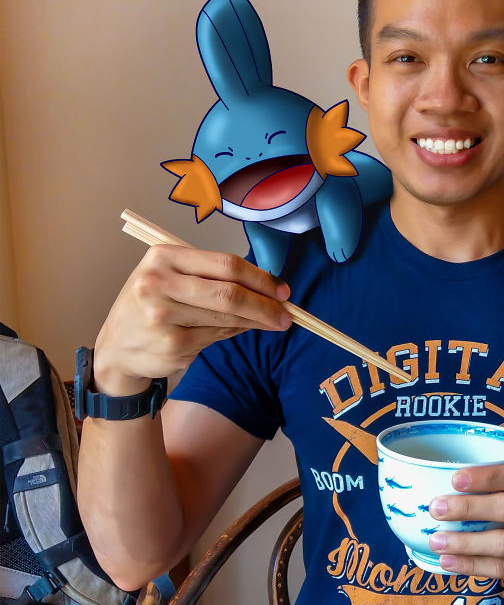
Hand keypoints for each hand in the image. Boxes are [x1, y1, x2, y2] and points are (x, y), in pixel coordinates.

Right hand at [93, 245, 291, 393]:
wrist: (116, 347)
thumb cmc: (151, 306)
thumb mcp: (170, 279)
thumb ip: (211, 278)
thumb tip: (267, 289)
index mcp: (163, 257)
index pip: (225, 264)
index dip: (260, 278)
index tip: (282, 290)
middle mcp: (159, 282)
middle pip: (229, 293)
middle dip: (265, 305)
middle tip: (286, 315)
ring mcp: (163, 315)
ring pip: (226, 317)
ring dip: (255, 322)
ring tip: (271, 322)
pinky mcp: (171, 344)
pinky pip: (216, 337)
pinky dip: (233, 334)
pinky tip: (238, 330)